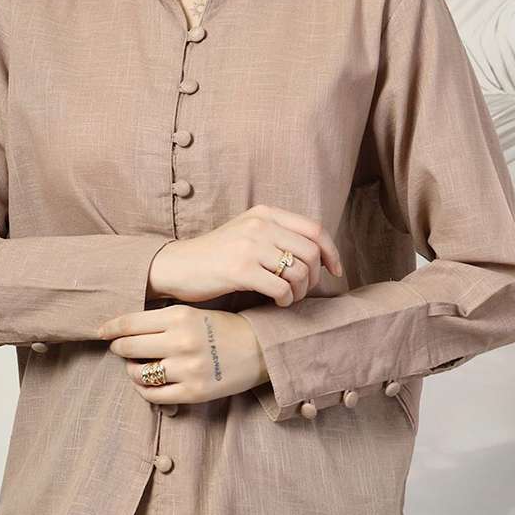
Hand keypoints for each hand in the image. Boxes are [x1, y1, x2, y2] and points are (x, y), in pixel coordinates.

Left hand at [96, 303, 269, 405]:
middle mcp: (180, 342)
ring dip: (131, 371)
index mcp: (179, 317)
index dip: (110, 328)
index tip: (101, 331)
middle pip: (128, 348)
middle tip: (118, 348)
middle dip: (118, 348)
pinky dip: (144, 390)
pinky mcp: (193, 392)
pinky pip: (154, 395)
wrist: (260, 349)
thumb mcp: (193, 313)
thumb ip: (162, 319)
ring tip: (135, 366)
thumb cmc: (223, 328)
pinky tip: (148, 383)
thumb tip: (125, 326)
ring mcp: (186, 369)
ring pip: (138, 374)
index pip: (130, 323)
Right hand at [148, 203, 342, 306]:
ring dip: (300, 292)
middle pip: (311, 252)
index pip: (314, 229)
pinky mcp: (240, 269)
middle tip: (303, 291)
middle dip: (315, 277)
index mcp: (265, 213)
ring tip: (288, 297)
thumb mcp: (248, 232)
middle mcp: (260, 225)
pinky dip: (285, 300)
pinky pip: (281, 288)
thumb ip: (279, 235)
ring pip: (299, 272)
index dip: (332, 252)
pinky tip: (277, 302)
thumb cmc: (217, 254)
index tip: (335, 271)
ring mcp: (249, 246)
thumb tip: (320, 255)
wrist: (178, 265)